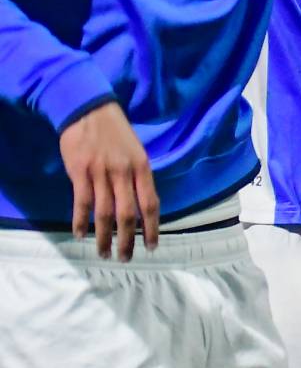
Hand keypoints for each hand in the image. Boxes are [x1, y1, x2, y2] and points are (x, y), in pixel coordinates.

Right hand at [58, 102, 158, 260]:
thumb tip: (140, 203)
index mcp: (141, 168)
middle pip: (128, 214)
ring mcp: (101, 173)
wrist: (88, 110)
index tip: (152, 246)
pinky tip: (80, 234)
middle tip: (126, 257)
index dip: (152, 227)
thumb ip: (137, 176)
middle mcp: (123, 173)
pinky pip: (81, 202)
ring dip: (104, 236)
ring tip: (104, 253)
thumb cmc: (115, 131)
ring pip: (105, 213)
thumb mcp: (135, 151)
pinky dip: (81, 221)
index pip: (150, 203)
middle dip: (128, 239)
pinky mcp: (80, 172)